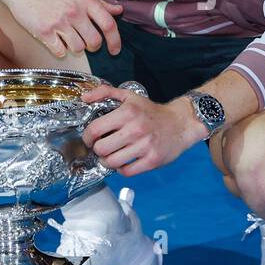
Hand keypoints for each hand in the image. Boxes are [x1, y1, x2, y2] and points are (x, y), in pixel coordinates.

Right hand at [0, 0, 123, 58]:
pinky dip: (60, 50)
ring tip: (68, 38)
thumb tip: (118, 10)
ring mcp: (59, 22)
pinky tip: (56, 41)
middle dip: (93, 47)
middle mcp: (74, 11)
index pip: (109, 24)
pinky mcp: (44, 31)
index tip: (114, 50)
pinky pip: (60, 51)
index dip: (115, 41)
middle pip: (95, 41)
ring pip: (78, 48)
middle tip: (87, 43)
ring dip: (76, 48)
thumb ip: (98, 1)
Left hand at [80, 85, 207, 176]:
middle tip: (103, 147)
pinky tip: (125, 161)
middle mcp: (136, 129)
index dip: (87, 137)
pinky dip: (122, 168)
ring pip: (112, 162)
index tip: (91, 139)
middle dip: (98, 150)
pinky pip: (126, 171)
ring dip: (108, 161)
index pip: (94, 130)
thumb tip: (84, 97)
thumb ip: (105, 92)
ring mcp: (145, 146)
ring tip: (112, 155)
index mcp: (127, 112)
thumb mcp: (129, 96)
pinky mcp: (152, 160)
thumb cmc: (152, 111)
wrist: (180, 123)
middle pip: (101, 149)